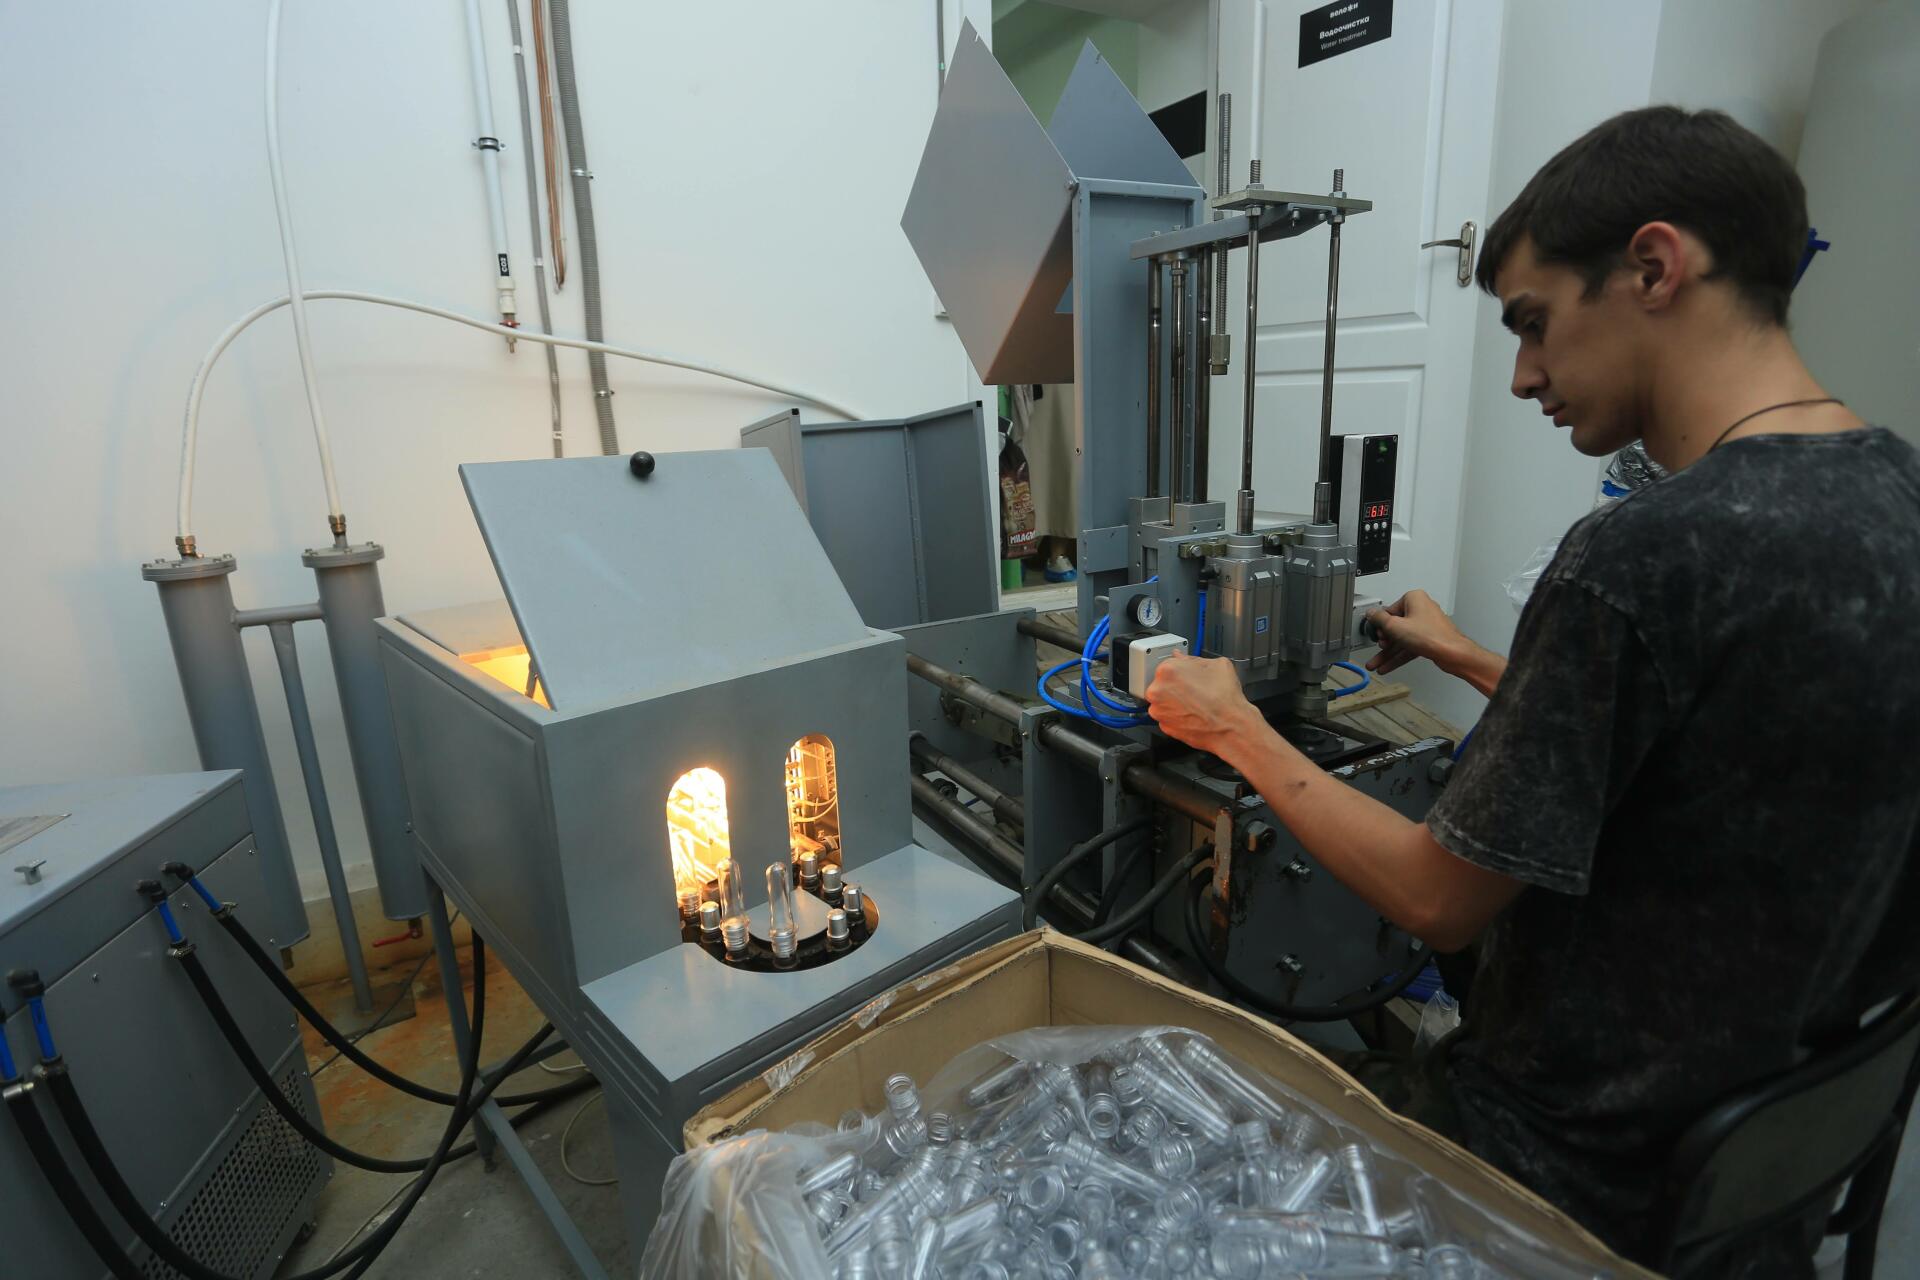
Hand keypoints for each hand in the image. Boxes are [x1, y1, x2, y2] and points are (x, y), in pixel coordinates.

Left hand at [1144, 655, 1265, 758]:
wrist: (1230, 727)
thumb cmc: (1225, 698)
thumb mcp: (1217, 665)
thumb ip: (1194, 659)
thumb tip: (1184, 658)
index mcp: (1167, 670)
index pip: (1168, 663)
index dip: (1182, 669)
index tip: (1188, 674)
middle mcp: (1157, 691)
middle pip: (1163, 682)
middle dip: (1176, 685)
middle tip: (1194, 689)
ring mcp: (1158, 710)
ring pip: (1164, 700)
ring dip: (1175, 700)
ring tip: (1195, 702)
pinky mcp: (1164, 726)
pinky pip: (1168, 716)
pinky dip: (1177, 715)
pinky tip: (1192, 713)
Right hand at [1365, 590, 1505, 694]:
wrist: (1452, 653)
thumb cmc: (1432, 636)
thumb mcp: (1395, 626)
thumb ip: (1379, 619)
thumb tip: (1371, 613)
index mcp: (1414, 599)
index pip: (1389, 610)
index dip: (1380, 624)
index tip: (1374, 633)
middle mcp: (1421, 610)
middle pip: (1395, 626)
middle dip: (1384, 641)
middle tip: (1379, 647)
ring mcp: (1425, 626)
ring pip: (1401, 639)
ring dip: (1388, 653)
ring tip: (1376, 664)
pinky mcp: (1428, 639)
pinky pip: (1409, 646)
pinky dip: (1398, 656)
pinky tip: (1387, 666)